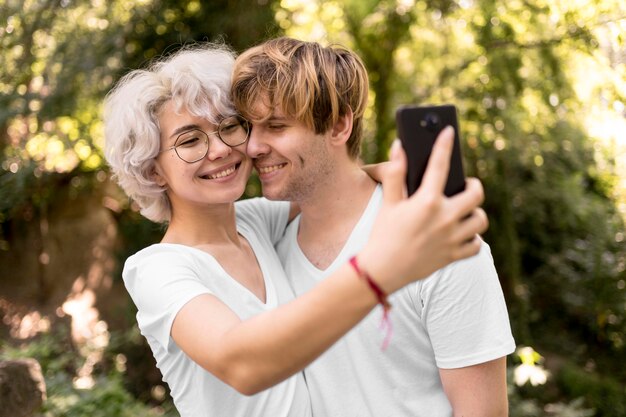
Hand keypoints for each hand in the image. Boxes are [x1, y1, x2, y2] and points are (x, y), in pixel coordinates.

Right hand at [359, 126, 487, 292]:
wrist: (381, 271)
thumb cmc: (383, 235)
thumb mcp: (388, 203)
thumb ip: (395, 174)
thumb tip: (399, 148)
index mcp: (427, 201)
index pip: (439, 165)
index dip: (444, 144)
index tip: (448, 131)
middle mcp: (444, 218)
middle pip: (475, 194)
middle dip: (474, 185)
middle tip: (465, 185)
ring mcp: (451, 239)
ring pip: (480, 220)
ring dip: (474, 213)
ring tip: (463, 211)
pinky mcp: (453, 256)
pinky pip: (476, 245)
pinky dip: (472, 239)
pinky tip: (462, 234)